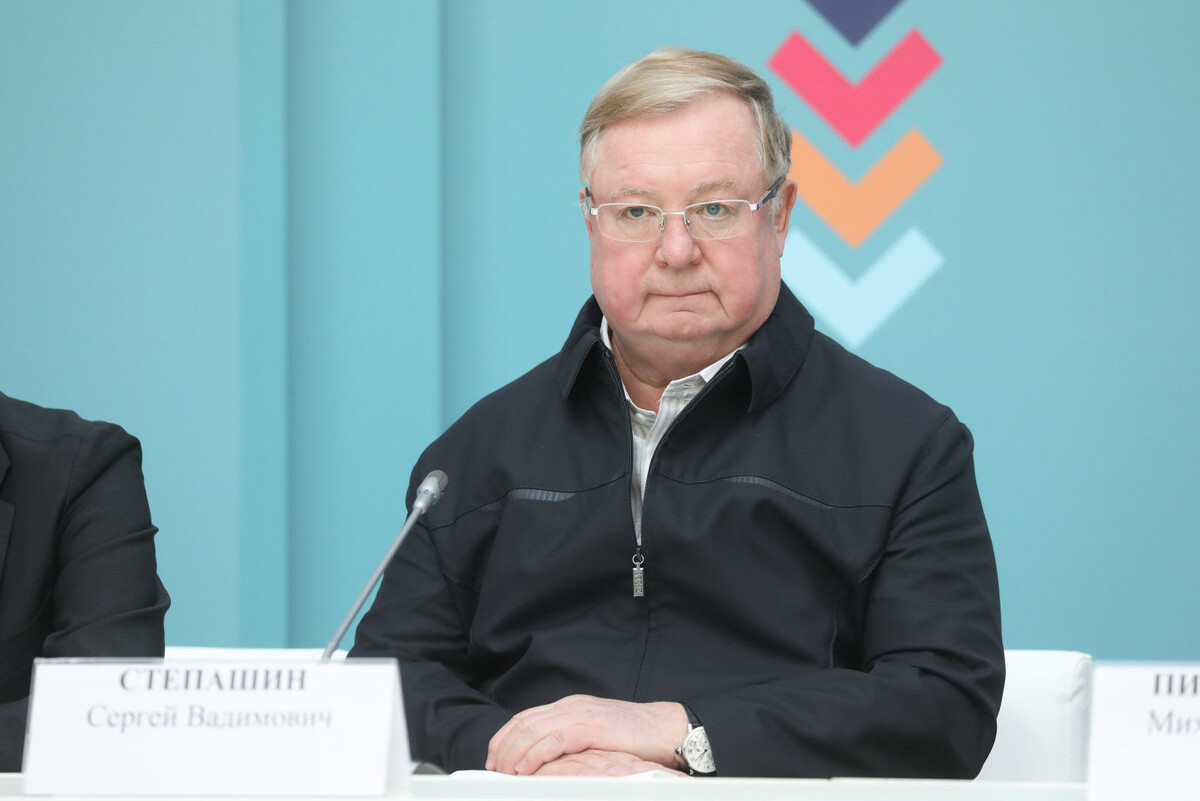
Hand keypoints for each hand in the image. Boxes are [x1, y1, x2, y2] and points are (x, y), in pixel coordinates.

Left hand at [485, 694, 687, 774]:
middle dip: (502, 748)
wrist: (665, 728)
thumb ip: (571, 739)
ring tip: (505, 774)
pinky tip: (525, 769)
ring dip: (513, 754)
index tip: (494, 761)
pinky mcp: (592, 729)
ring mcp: (581, 715)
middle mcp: (570, 706)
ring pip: (533, 731)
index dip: (503, 739)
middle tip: (494, 771)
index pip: (524, 718)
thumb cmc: (634, 736)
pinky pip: (555, 740)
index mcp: (569, 706)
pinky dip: (535, 755)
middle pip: (523, 724)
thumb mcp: (594, 734)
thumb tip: (544, 760)